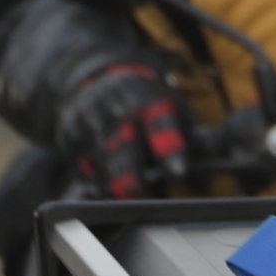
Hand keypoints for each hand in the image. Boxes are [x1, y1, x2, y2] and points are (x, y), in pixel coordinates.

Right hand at [53, 59, 190, 201]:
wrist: (96, 75)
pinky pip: (83, 170)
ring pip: (101, 164)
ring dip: (117, 188)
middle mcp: (115, 107)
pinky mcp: (69, 136)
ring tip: (131, 198)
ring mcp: (88, 121)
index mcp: (147, 97)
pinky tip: (109, 190)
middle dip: (134, 180)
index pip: (161, 124)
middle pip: (123, 149)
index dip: (170, 148)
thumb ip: (194, 143)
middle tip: (147, 199)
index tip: (179, 172)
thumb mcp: (173, 108)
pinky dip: (97, 184)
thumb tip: (206, 182)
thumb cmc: (145, 101)